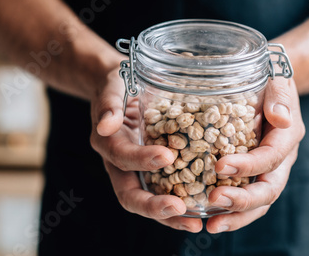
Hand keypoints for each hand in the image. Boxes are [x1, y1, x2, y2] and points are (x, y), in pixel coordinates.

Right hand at [90, 68, 203, 231]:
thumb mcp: (113, 86)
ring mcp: (135, 171)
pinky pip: (164, 191)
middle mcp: (118, 163)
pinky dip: (180, 203)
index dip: (141, 159)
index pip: (121, 156)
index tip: (167, 156)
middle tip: (179, 209)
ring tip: (195, 222)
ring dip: (169, 216)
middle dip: (152, 205)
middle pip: (129, 194)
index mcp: (107, 142)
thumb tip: (106, 124)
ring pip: (147, 201)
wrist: (121, 89)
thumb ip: (109, 103)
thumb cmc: (119, 84)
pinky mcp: (152, 172)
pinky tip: (202, 209)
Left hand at [206, 78, 304, 232]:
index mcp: (286, 137)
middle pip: (267, 190)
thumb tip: (280, 118)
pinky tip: (205, 214)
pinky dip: (227, 209)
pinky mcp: (249, 171)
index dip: (248, 166)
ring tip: (211, 226)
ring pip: (257, 201)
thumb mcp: (278, 79)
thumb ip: (280, 96)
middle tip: (214, 201)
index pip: (271, 158)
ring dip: (235, 215)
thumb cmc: (271, 78)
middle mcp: (279, 159)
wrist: (269, 82)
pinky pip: (242, 193)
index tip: (220, 166)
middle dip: (242, 200)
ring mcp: (265, 169)